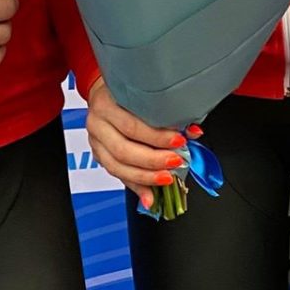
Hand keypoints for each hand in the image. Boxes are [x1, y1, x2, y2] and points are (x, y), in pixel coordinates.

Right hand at [85, 77, 191, 210]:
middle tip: (175, 162)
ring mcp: (95, 141)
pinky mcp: (99, 155)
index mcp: (106, 104)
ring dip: (146, 177)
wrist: (104, 92)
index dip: (158, 137)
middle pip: (124, 150)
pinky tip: (149, 197)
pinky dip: (136, 187)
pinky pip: (118, 175)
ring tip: (166, 178)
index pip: (132, 126)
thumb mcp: (144, 97)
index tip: (180, 141)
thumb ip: (165, 114)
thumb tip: (194, 133)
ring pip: (118, 167)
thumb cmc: (127, 94)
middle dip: (153, 160)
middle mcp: (97, 123)